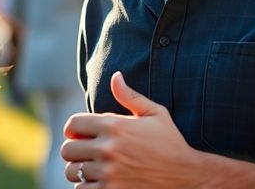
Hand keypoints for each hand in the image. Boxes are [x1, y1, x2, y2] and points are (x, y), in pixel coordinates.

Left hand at [60, 72, 207, 187]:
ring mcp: (108, 172)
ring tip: (92, 170)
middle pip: (68, 149)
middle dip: (75, 151)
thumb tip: (115, 76)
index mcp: (114, 125)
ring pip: (72, 172)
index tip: (80, 136)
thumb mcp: (155, 114)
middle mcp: (108, 148)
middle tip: (86, 155)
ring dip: (79, 171)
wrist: (187, 177)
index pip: (73, 125)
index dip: (73, 130)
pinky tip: (99, 183)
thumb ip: (130, 96)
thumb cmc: (171, 143)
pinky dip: (86, 187)